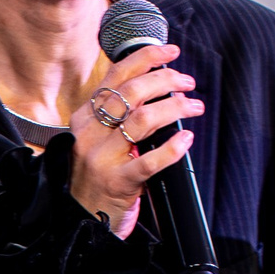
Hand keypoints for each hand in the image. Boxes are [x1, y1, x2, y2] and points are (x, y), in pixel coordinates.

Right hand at [69, 42, 201, 238]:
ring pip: (142, 120)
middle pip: (131, 92)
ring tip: (194, 107)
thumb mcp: (97, 140)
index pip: (115, 77)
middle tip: (187, 82)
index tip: (170, 52)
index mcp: (85, 119)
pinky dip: (172, 148)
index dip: (145, 58)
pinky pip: (149, 161)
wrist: (81, 221)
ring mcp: (102, 159)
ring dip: (175, 108)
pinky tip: (186, 139)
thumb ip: (117, 117)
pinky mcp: (118, 183)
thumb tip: (158, 89)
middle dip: (165, 79)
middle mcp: (90, 135)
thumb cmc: (96, 179)